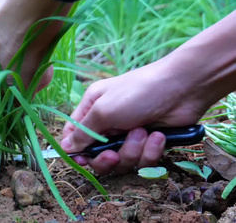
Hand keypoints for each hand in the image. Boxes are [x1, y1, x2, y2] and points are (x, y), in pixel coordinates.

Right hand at [60, 60, 206, 173]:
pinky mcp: (149, 143)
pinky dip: (151, 150)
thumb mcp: (104, 110)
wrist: (184, 89)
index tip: (82, 160)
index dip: (75, 151)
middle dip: (107, 158)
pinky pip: (143, 160)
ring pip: (122, 160)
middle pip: (97, 155)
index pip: (73, 135)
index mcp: (91, 108)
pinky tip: (158, 136)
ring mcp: (129, 134)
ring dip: (133, 150)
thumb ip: (83, 132)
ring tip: (144, 132)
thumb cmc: (138, 92)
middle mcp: (108, 123)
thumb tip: (65, 148)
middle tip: (114, 155)